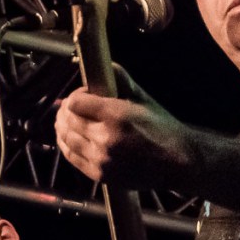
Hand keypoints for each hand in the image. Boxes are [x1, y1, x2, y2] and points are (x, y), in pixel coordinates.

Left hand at [54, 86, 191, 188]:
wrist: (176, 162)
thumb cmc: (162, 128)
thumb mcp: (143, 99)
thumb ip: (121, 80)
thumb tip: (102, 65)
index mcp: (116, 115)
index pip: (75, 102)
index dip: (76, 95)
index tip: (84, 95)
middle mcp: (105, 138)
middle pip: (68, 120)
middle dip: (66, 110)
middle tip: (72, 107)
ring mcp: (101, 159)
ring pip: (66, 138)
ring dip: (63, 127)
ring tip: (67, 121)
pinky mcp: (100, 174)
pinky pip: (72, 157)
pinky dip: (67, 145)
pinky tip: (70, 138)